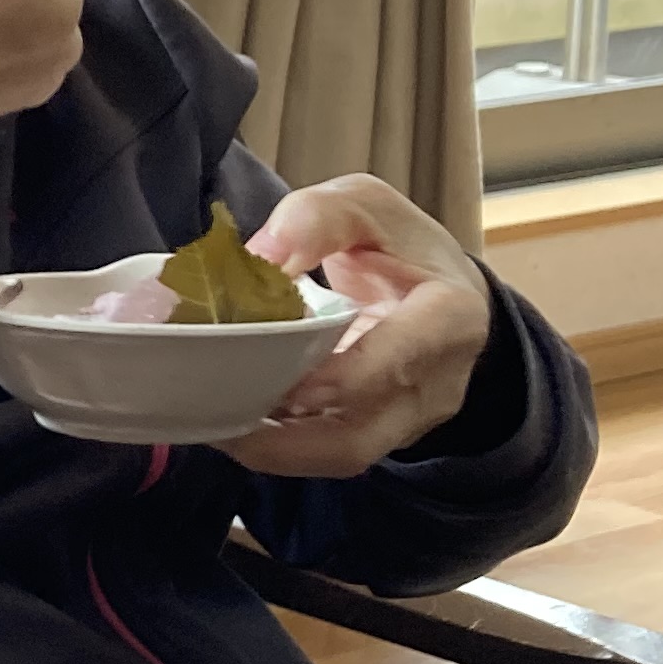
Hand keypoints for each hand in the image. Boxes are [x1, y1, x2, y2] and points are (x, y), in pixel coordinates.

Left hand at [217, 177, 497, 479]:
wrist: (437, 292)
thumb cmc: (400, 247)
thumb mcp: (367, 207)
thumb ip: (317, 219)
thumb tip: (258, 257)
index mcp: (448, 317)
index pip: (404, 357)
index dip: (349, 379)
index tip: (293, 387)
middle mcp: (434, 383)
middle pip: (361, 434)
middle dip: (288, 437)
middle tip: (221, 412)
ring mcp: (407, 421)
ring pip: (338, 456)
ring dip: (272, 449)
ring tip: (214, 422)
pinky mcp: (376, 437)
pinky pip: (324, 456)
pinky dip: (275, 446)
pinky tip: (231, 423)